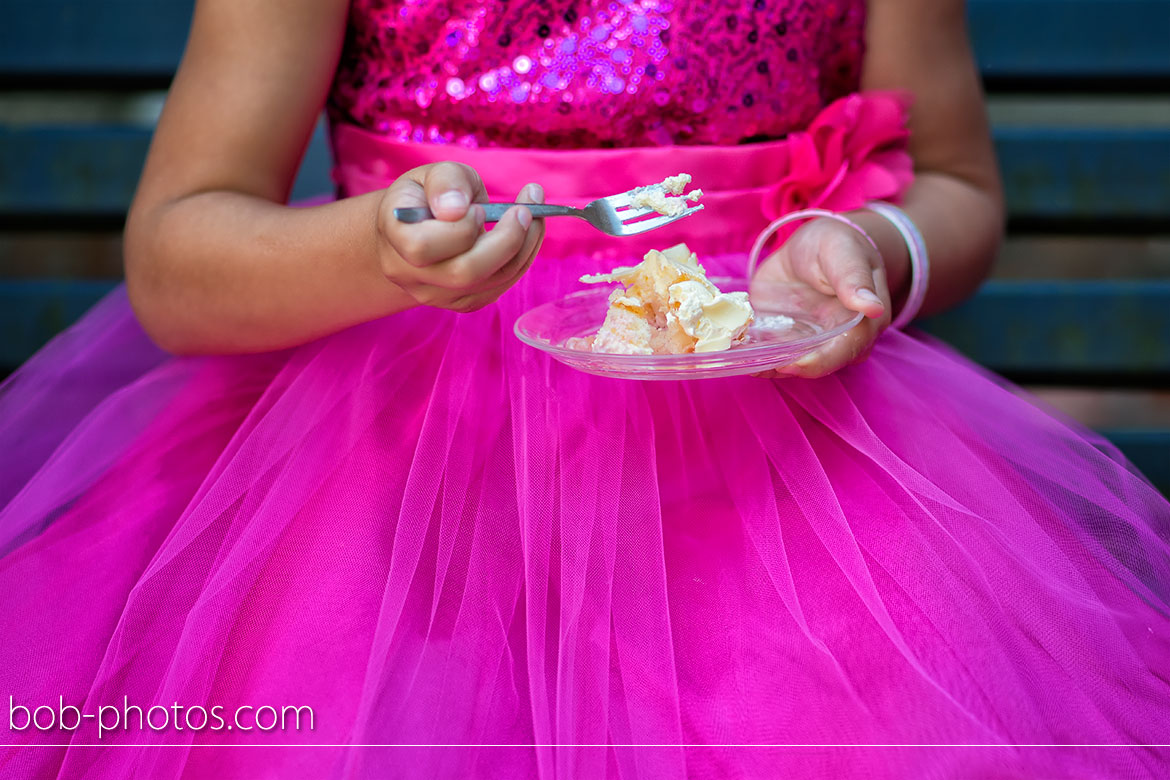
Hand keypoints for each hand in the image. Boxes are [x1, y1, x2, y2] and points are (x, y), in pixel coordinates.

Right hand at [375, 162, 544, 312]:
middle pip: (464, 273)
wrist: (415, 229)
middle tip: (525, 210)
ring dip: (524, 247)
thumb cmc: (426, 196)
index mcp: (395, 236)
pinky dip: (521, 260)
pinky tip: (525, 235)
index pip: (424, 246)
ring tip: (533, 214)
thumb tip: (456, 208)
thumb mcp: (433, 174)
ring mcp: (435, 294)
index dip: (461, 227)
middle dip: (506, 240)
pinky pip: (498, 288)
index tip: (479, 207)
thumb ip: (445, 182)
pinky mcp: (461, 302)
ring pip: (488, 283)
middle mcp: (409, 274)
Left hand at [751, 216, 890, 377]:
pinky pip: (771, 353)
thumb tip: (873, 307)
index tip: (791, 364)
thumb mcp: (843, 252)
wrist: (812, 245)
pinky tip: (733, 351)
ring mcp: (809, 341)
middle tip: (757, 365)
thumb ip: (854, 279)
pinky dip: (753, 355)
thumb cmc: (836, 245)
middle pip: (815, 365)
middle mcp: (837, 340)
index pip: (843, 351)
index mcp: (862, 324)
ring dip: (765, 365)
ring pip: (790, 364)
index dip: (818, 361)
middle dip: (786, 368)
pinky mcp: (784, 338)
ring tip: (740, 360)